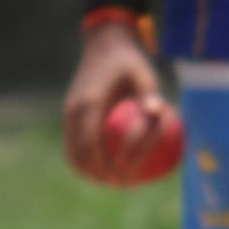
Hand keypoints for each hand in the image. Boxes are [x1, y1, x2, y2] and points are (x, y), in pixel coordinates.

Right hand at [63, 17, 177, 186]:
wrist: (103, 44)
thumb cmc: (128, 60)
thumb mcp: (144, 71)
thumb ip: (150, 92)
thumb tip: (158, 110)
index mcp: (88, 104)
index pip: (90, 144)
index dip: (102, 166)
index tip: (120, 178)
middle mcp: (74, 111)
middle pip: (77, 154)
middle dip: (95, 173)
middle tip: (118, 184)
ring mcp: (69, 113)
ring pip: (72, 151)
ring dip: (87, 169)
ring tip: (108, 181)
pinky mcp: (71, 113)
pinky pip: (75, 142)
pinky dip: (85, 157)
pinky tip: (104, 167)